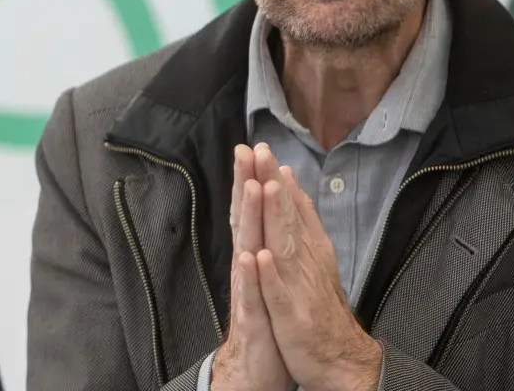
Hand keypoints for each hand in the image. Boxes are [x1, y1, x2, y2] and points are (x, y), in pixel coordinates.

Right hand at [212, 144, 289, 390]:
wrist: (256, 367)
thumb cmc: (265, 320)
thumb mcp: (269, 278)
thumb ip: (266, 244)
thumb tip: (268, 212)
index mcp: (256, 255)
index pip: (253, 212)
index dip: (252, 179)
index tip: (253, 146)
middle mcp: (247, 267)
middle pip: (244, 219)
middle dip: (245, 184)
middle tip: (244, 150)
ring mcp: (248, 290)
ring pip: (246, 247)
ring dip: (246, 218)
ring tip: (247, 188)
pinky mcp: (253, 317)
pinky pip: (250, 293)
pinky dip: (249, 273)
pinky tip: (247, 255)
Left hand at [256, 156, 381, 390]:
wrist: (340, 361)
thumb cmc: (320, 310)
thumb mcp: (313, 262)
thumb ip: (302, 224)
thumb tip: (290, 187)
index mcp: (309, 250)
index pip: (292, 208)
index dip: (276, 179)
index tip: (262, 148)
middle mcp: (306, 262)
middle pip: (287, 217)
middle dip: (273, 184)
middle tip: (260, 152)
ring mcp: (298, 288)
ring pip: (284, 246)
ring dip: (276, 216)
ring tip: (265, 188)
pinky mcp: (291, 316)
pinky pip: (278, 293)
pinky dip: (270, 274)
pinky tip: (261, 256)